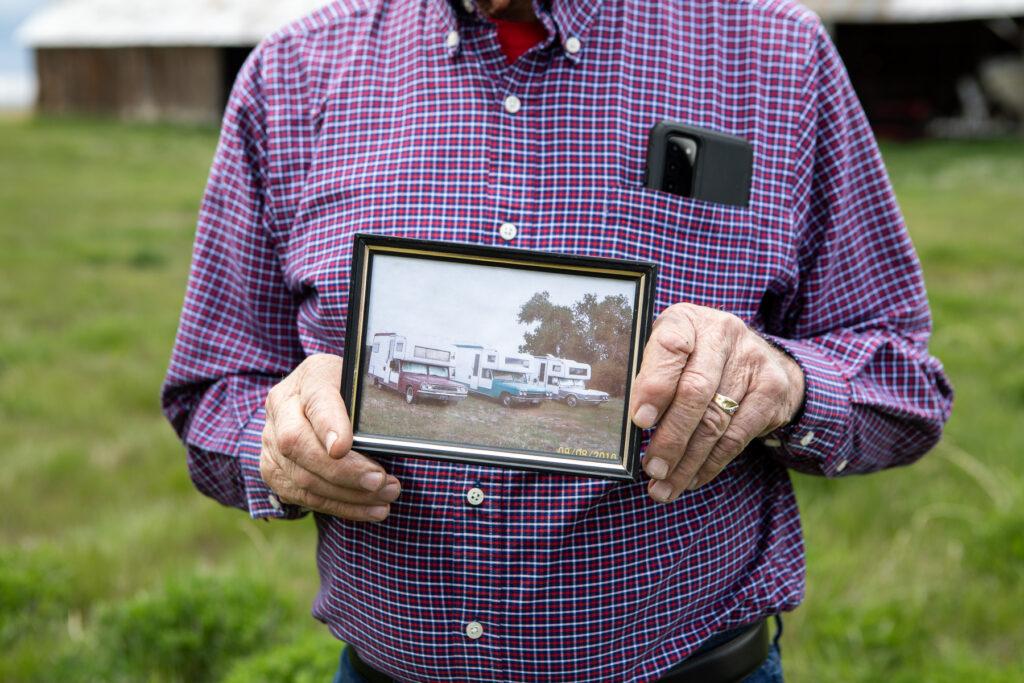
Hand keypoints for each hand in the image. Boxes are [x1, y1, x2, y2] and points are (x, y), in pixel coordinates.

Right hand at [260, 353, 400, 520]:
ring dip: (348, 495)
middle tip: (381, 481)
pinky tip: (369, 509)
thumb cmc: (346, 390)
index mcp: (308, 380)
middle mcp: (281, 410)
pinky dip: (340, 507)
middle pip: (300, 445)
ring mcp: (271, 442)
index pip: (316, 400)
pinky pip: (304, 496)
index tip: (343, 447)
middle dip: (344, 471)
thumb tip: (390, 429)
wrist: (312, 399)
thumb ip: (368, 402)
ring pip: (302, 477)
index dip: (328, 426)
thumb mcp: (360, 383)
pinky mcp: (274, 470)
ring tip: (385, 497)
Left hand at [630, 304, 804, 501]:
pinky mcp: (772, 389)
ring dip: (687, 462)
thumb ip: (649, 376)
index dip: (654, 386)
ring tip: (665, 486)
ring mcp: (751, 360)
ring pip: (715, 421)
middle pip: (695, 392)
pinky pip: (737, 436)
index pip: (670, 348)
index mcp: (686, 319)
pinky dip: (711, 464)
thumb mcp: (670, 352)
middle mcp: (722, 333)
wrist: (759, 356)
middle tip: (652, 468)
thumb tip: (628, 424)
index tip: (640, 421)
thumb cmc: (695, 357)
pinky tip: (693, 478)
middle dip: (670, 438)